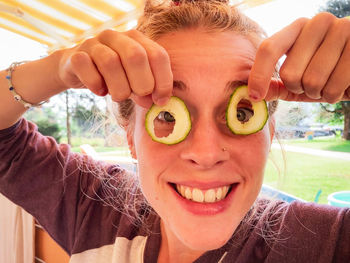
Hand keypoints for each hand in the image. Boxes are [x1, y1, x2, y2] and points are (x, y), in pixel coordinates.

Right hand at [57, 29, 172, 107]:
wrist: (77, 71)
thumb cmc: (113, 77)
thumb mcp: (134, 81)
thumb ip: (147, 88)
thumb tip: (157, 101)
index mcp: (136, 39)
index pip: (158, 55)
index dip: (163, 81)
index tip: (160, 101)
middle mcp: (116, 36)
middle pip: (136, 56)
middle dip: (142, 84)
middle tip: (139, 98)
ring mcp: (94, 43)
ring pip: (110, 62)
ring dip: (119, 88)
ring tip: (118, 96)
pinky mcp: (75, 55)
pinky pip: (86, 67)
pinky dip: (95, 84)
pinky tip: (99, 91)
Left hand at [248, 12, 349, 102]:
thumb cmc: (327, 74)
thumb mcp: (298, 79)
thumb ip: (276, 85)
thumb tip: (253, 95)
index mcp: (299, 26)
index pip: (269, 49)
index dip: (258, 75)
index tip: (254, 96)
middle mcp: (319, 22)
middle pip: (289, 73)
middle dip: (299, 88)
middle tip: (312, 84)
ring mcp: (343, 30)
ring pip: (312, 82)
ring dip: (318, 93)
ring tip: (329, 83)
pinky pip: (333, 87)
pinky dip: (334, 96)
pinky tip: (343, 86)